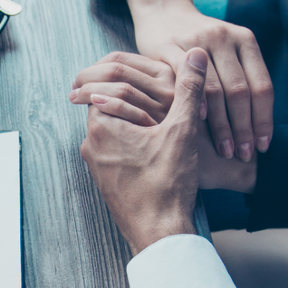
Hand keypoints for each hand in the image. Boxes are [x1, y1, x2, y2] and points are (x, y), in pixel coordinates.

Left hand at [70, 52, 258, 191]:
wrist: (160, 233)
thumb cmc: (168, 183)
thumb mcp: (183, 129)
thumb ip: (188, 88)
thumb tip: (195, 53)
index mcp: (102, 126)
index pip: (105, 84)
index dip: (130, 74)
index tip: (149, 73)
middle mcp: (91, 145)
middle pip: (106, 105)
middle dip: (131, 96)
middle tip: (155, 92)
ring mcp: (96, 166)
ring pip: (112, 130)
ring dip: (132, 120)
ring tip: (159, 120)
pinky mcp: (105, 182)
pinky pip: (115, 152)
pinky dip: (132, 143)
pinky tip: (155, 148)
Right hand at [76, 0, 274, 160]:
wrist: (163, 12)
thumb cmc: (199, 44)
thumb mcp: (227, 52)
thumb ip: (242, 79)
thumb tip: (258, 128)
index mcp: (245, 40)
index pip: (262, 86)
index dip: (264, 119)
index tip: (263, 146)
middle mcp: (224, 37)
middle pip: (241, 91)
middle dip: (244, 128)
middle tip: (244, 155)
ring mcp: (196, 40)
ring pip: (216, 90)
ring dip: (222, 125)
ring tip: (225, 150)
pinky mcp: (168, 46)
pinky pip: (185, 79)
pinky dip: (195, 103)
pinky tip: (198, 125)